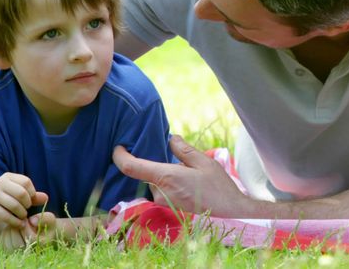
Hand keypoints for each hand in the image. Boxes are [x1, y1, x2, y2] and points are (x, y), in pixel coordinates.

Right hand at [0, 173, 47, 229]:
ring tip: (23, 217)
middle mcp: (0, 183)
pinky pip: (6, 215)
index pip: (26, 182)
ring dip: (22, 214)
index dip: (32, 193)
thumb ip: (33, 196)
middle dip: (27, 204)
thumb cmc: (4, 199)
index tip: (30, 201)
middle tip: (26, 209)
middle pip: (21, 193)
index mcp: (8, 177)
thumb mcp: (18, 195)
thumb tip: (46, 198)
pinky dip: (15, 221)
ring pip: (14, 205)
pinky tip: (19, 224)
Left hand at [0, 211, 57, 249]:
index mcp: (40, 245)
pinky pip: (3, 242)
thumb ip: (44, 218)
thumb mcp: (49, 219)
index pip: (29, 237)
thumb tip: (32, 220)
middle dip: (17, 229)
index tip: (28, 218)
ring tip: (17, 224)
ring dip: (10, 230)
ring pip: (8, 243)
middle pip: (17, 243)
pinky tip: (13, 228)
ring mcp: (18, 253)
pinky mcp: (10, 250)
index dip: (26, 225)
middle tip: (20, 221)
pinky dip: (6, 233)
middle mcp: (29, 252)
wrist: (42, 231)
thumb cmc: (46, 224)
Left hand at [113, 135, 250, 215]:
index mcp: (166, 177)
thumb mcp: (204, 161)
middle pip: (144, 172)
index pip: (132, 167)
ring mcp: (163, 201)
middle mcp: (160, 192)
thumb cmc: (219, 185)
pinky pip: (159, 188)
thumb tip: (170, 138)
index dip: (120, 156)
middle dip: (152, 161)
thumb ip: (183, 150)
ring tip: (182, 168)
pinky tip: (183, 178)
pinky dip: (165, 180)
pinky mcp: (168, 206)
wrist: (229, 210)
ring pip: (153, 180)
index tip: (118, 147)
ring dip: (161, 172)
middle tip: (167, 152)